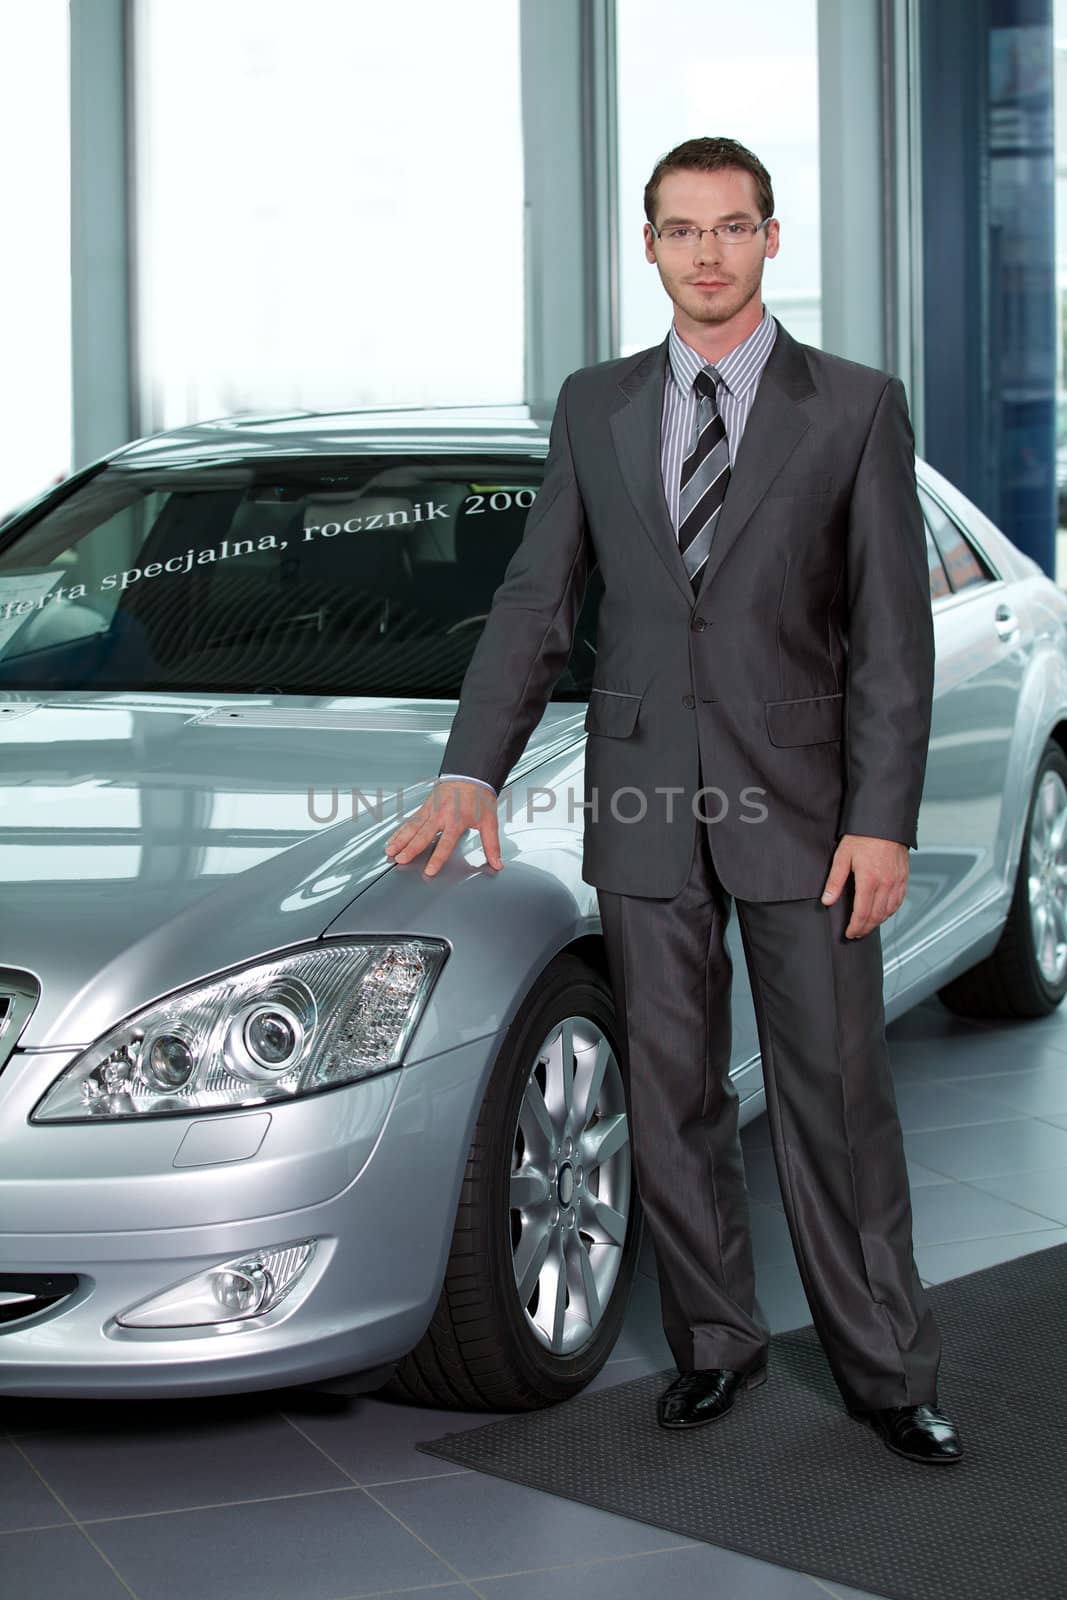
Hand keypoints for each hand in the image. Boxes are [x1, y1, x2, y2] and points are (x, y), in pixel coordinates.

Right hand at [383, 779, 502, 875]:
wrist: (471, 774)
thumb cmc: (480, 798)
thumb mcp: (490, 821)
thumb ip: (492, 845)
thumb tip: (497, 864)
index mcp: (457, 820)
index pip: (446, 843)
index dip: (437, 857)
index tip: (429, 870)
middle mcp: (441, 815)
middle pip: (423, 835)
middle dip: (411, 848)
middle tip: (400, 860)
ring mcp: (431, 810)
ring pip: (412, 827)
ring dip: (400, 840)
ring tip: (390, 851)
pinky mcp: (425, 807)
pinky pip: (410, 821)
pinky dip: (400, 831)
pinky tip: (392, 840)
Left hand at [820, 833, 907, 938]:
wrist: (884, 821)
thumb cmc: (862, 837)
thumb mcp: (842, 856)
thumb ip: (835, 881)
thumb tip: (827, 901)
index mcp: (869, 880)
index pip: (862, 913)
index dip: (855, 927)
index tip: (849, 933)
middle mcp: (886, 883)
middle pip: (876, 916)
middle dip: (865, 928)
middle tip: (856, 934)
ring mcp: (897, 881)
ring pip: (889, 911)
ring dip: (878, 922)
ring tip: (867, 926)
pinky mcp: (904, 877)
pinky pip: (899, 900)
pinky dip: (891, 911)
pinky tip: (883, 913)